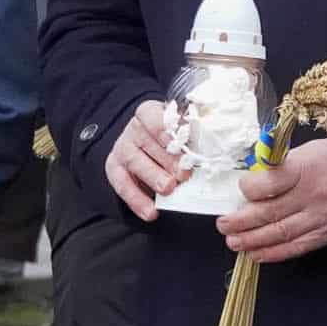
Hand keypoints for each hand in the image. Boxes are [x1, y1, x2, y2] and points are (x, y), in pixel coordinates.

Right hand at [104, 98, 187, 221]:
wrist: (148, 146)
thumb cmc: (172, 138)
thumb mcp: (183, 131)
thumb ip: (193, 135)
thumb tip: (212, 144)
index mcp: (150, 113)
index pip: (155, 117)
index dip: (168, 132)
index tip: (182, 145)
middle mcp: (134, 130)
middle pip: (147, 142)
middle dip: (167, 160)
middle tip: (183, 174)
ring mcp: (122, 149)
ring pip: (135, 162)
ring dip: (153, 177)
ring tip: (169, 189)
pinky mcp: (115, 169)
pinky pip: (123, 185)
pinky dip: (137, 200)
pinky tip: (151, 212)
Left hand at [219, 139, 326, 264]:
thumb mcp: (307, 151)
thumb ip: (279, 166)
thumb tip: (251, 183)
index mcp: (306, 168)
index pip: (272, 181)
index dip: (250, 188)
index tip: (241, 188)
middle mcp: (312, 194)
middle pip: (270, 212)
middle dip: (242, 221)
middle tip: (224, 225)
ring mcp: (320, 217)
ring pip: (280, 233)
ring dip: (253, 240)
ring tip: (234, 242)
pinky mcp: (325, 233)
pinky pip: (296, 247)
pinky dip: (274, 253)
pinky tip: (256, 254)